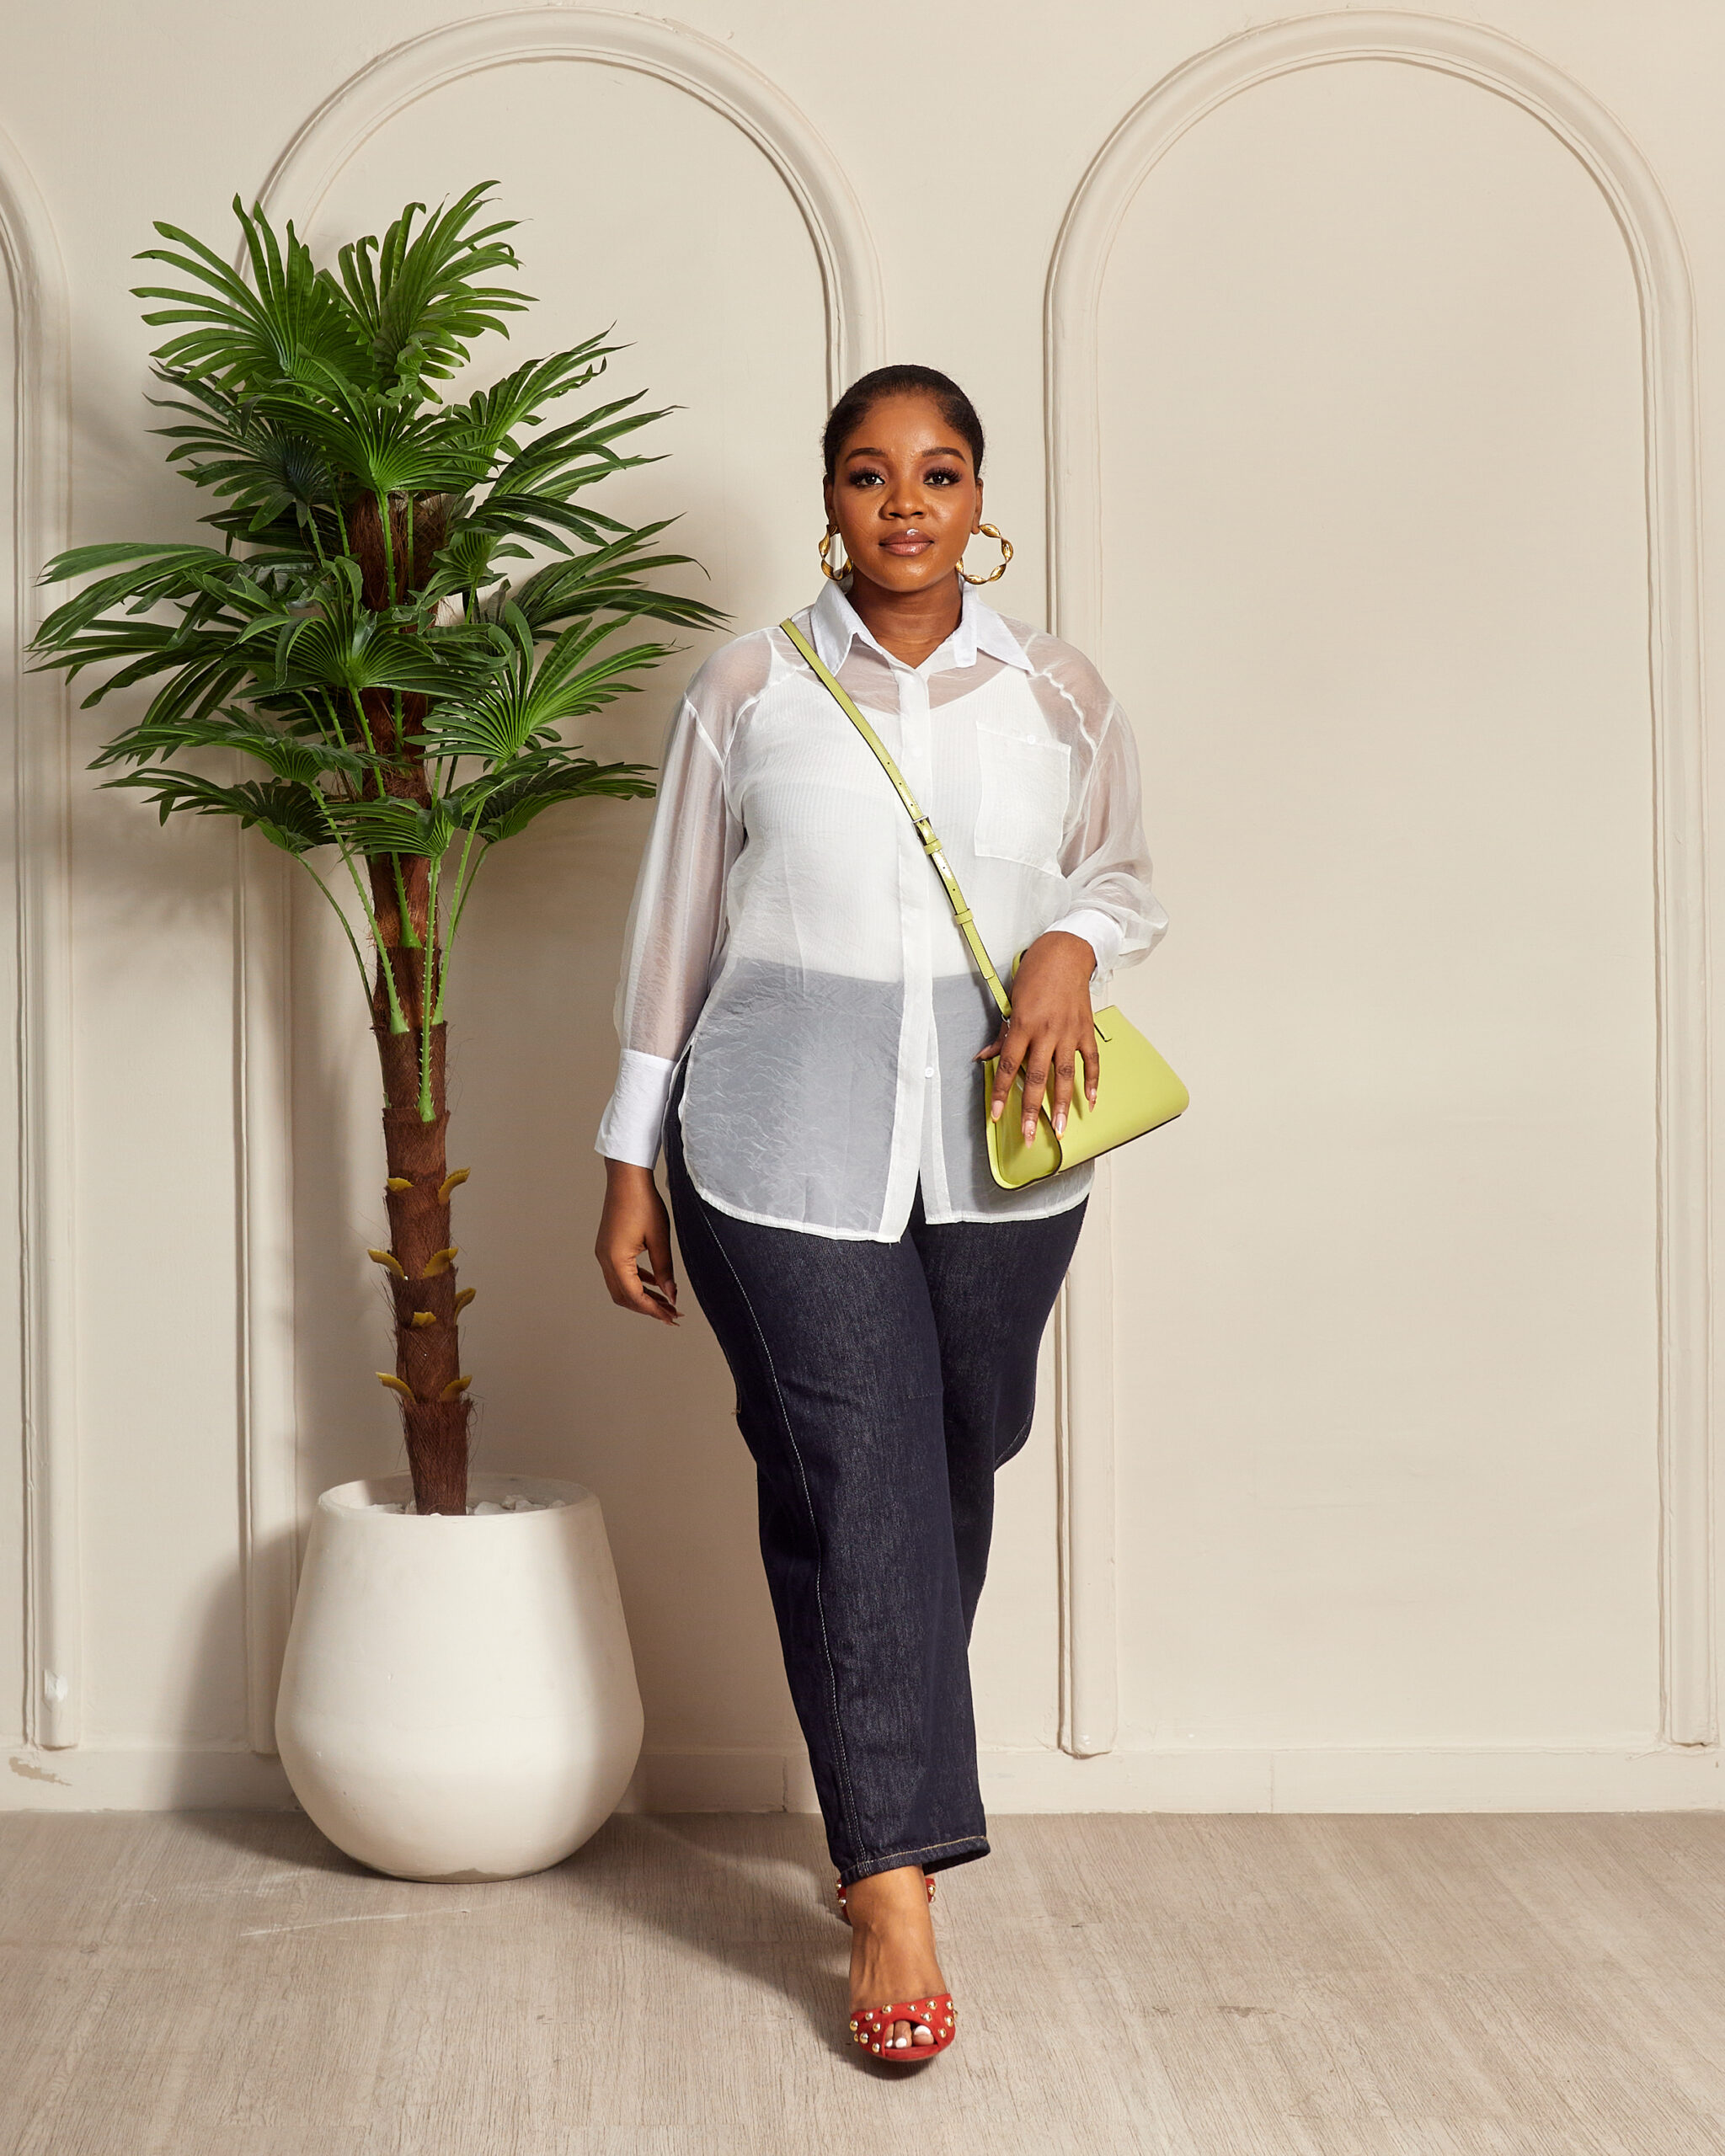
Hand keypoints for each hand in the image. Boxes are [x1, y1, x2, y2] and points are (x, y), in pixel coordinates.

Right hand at [595, 1159, 679, 1325]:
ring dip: (642, 1296)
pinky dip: (637, 1282)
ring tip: (667, 1301)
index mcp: (616, 1259)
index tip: (672, 1319)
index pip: (635, 1297)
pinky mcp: (607, 1247)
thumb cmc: (644, 1203)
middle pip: (624, 1297)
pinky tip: (654, 1283)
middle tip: (672, 1314)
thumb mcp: (660, 1239)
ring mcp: (603, 1253)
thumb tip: (671, 1295)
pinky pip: (620, 1273)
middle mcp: (604, 1259)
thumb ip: (665, 1270)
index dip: (654, 1310)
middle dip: (648, 1308)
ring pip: (621, 1287)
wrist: (626, 1178)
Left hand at [972, 929, 1100, 1143]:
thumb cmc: (1035, 976)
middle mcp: (1046, 1032)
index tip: (996, 1114)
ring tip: (1062, 1129)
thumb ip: (1002, 1035)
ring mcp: (1069, 1033)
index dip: (1000, 1092)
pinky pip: (1091, 1061)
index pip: (1009, 1066)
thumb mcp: (1011, 1002)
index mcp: (1023, 1025)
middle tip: (1029, 1135)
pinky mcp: (1086, 1030)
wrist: (1065, 954)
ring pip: (1065, 1075)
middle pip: (1036, 1078)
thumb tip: (984, 1058)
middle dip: (1032, 1109)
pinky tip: (1092, 1101)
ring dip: (1063, 1104)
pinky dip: (1093, 1081)